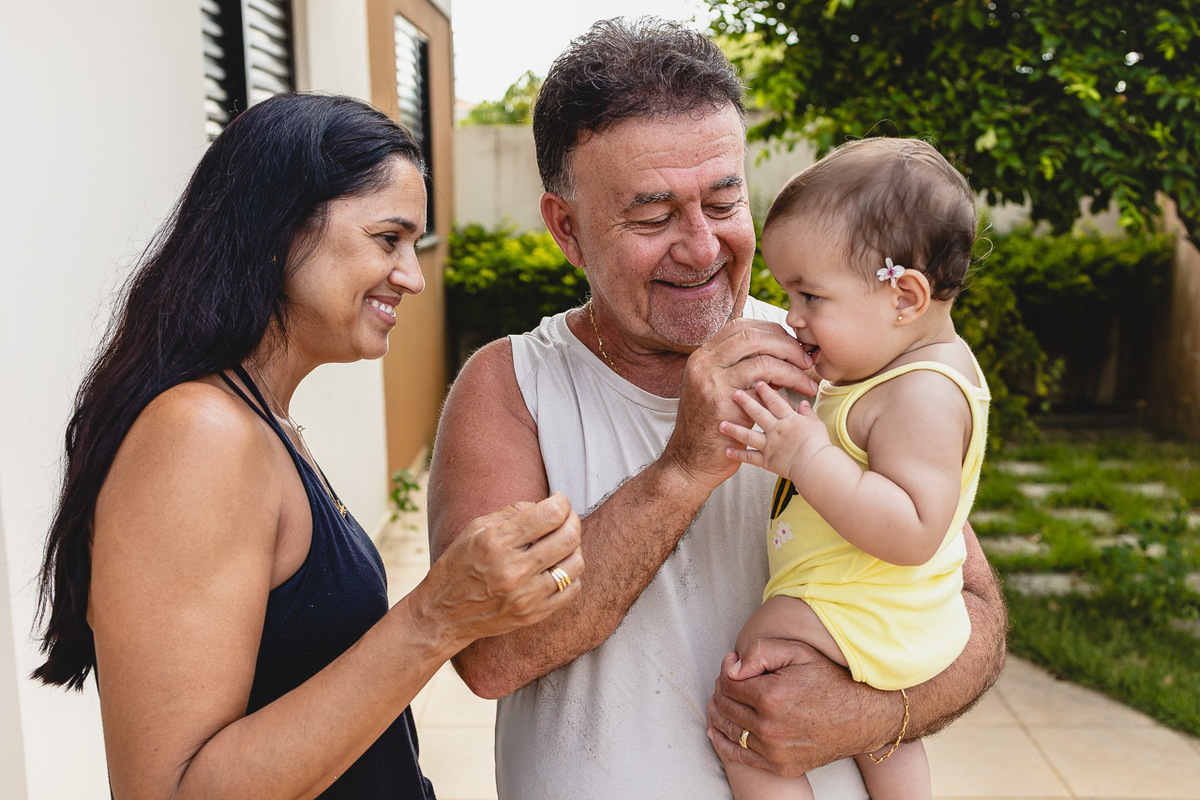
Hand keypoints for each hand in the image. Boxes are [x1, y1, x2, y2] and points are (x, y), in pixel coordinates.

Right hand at [415, 493, 583, 648]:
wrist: (443, 615)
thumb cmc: (458, 565)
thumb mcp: (475, 529)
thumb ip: (512, 512)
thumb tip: (547, 504)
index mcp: (496, 542)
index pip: (549, 515)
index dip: (562, 502)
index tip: (559, 501)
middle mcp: (513, 570)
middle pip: (569, 537)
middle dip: (573, 521)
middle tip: (566, 518)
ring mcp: (526, 596)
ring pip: (575, 563)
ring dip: (574, 547)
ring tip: (561, 543)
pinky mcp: (533, 615)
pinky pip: (572, 589)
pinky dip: (571, 573)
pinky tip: (557, 567)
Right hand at [662, 320, 815, 491]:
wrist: (690, 461)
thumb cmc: (710, 428)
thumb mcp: (718, 390)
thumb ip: (743, 371)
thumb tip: (781, 358)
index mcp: (702, 357)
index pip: (741, 327)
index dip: (771, 330)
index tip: (791, 343)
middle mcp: (704, 364)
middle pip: (753, 335)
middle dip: (786, 344)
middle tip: (805, 358)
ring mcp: (711, 381)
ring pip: (762, 357)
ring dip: (792, 367)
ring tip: (807, 378)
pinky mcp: (723, 401)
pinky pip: (764, 384)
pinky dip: (786, 386)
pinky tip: (796, 396)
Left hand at [707, 638, 859, 776]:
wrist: (863, 717)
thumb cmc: (829, 680)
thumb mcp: (798, 652)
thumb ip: (760, 652)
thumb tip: (731, 668)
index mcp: (772, 697)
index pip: (728, 683)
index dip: (726, 670)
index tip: (732, 663)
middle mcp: (771, 728)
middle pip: (726, 707)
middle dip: (720, 690)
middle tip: (726, 679)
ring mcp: (775, 751)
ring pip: (729, 730)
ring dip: (718, 713)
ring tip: (719, 700)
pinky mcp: (781, 766)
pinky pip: (741, 756)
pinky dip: (723, 742)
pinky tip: (716, 731)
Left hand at [719, 383, 831, 479]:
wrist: (816, 465)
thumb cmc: (819, 446)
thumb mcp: (817, 424)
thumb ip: (808, 413)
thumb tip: (804, 404)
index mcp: (789, 420)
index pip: (775, 401)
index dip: (765, 391)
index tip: (756, 382)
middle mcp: (776, 430)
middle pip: (758, 413)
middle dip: (745, 402)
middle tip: (734, 394)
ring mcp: (770, 445)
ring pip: (748, 435)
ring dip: (734, 429)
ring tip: (722, 424)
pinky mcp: (768, 461)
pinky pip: (750, 457)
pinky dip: (738, 455)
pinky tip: (727, 451)